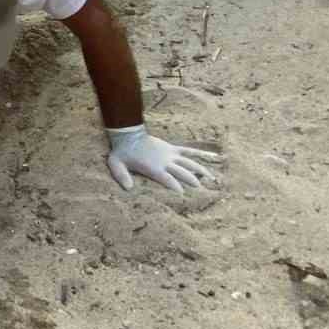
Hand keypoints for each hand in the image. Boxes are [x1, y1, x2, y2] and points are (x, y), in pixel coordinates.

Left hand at [106, 124, 222, 192]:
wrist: (128, 134)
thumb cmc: (122, 152)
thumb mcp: (116, 163)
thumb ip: (121, 175)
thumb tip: (128, 188)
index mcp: (153, 167)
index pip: (167, 178)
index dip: (175, 186)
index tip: (183, 195)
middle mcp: (165, 161)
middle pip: (182, 172)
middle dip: (192, 180)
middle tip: (202, 190)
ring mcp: (171, 154)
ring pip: (189, 162)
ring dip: (201, 170)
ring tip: (212, 179)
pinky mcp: (173, 149)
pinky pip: (189, 151)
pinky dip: (200, 154)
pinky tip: (213, 157)